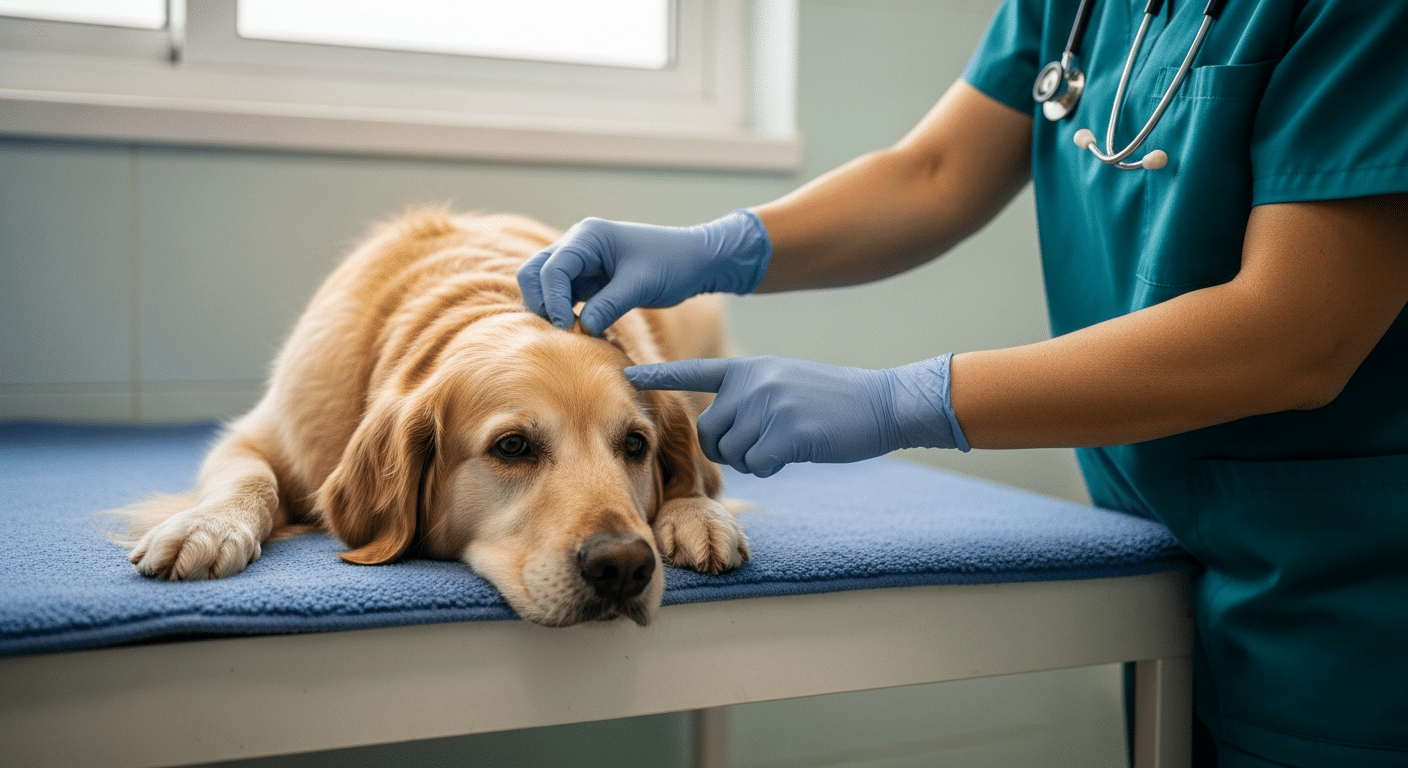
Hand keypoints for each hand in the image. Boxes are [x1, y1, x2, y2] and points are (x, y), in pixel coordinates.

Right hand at [518, 210, 770, 335]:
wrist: (695, 261)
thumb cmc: (673, 264)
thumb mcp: (641, 285)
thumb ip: (609, 306)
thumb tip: (581, 330)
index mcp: (588, 237)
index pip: (552, 269)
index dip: (553, 300)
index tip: (568, 328)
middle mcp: (578, 245)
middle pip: (535, 273)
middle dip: (542, 303)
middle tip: (563, 330)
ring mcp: (581, 262)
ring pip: (545, 286)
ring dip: (550, 309)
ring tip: (572, 333)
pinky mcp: (588, 279)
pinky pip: (563, 296)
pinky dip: (565, 312)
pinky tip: (582, 330)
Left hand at [625, 354, 968, 477]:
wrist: (880, 403)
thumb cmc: (831, 400)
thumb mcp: (781, 381)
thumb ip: (747, 395)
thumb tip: (718, 430)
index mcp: (747, 369)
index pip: (691, 373)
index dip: (658, 376)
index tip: (626, 374)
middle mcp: (752, 383)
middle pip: (710, 433)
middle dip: (732, 445)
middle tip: (769, 437)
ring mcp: (768, 406)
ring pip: (733, 452)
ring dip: (756, 456)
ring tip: (789, 437)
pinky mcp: (787, 432)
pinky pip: (759, 465)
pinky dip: (776, 466)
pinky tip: (800, 448)